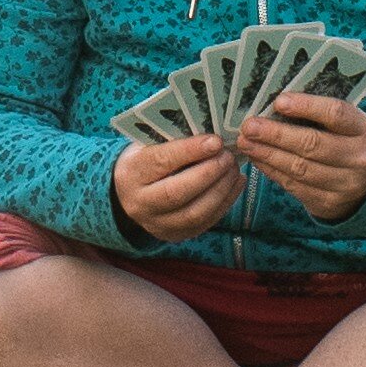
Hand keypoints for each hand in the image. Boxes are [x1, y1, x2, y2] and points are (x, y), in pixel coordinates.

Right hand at [108, 134, 244, 240]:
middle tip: (228, 156)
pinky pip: (204, 223)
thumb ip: (174, 139)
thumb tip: (211, 131)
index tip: (215, 141)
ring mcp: (156, 224)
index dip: (190, 151)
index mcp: (131, 173)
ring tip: (234, 168)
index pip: (161, 161)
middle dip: (209, 173)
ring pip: (194, 213)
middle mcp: (139, 203)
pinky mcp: (174, 235)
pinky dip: (225, 202)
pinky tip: (235, 183)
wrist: (130, 192)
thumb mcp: (149, 144)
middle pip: (177, 192)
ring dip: (221, 190)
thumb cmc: (146, 159)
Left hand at [229, 87, 365, 222]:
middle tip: (250, 126)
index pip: (336, 114)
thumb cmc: (348, 142)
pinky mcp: (328, 203)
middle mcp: (359, 158)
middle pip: (313, 144)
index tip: (278, 102)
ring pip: (300, 168)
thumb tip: (275, 105)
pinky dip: (272, 171)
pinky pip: (294, 186)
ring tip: (246, 143)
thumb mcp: (346, 125)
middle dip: (277, 135)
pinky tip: (257, 159)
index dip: (307, 106)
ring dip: (268, 154)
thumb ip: (319, 114)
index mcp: (365, 130)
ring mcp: (345, 184)